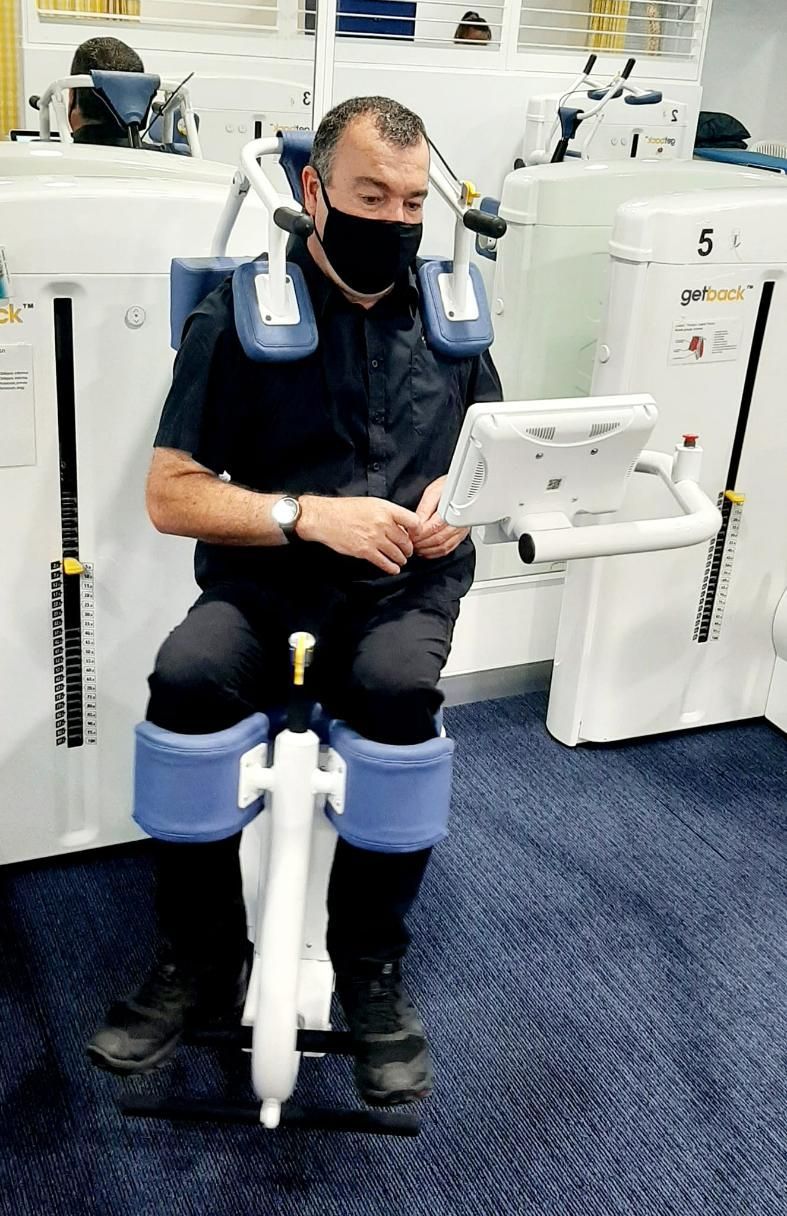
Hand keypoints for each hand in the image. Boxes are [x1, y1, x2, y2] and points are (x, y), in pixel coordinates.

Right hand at [297, 496, 420, 574]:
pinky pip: (384, 562)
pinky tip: (393, 568)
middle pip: (406, 540)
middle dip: (409, 548)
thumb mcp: (371, 503)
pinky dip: (391, 567)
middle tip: (408, 550)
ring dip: (401, 559)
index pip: (413, 520)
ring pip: (397, 553)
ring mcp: (375, 538)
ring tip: (402, 560)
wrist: (325, 518)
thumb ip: (387, 513)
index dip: (417, 530)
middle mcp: (383, 523)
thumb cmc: (344, 509)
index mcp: (385, 509)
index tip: (416, 535)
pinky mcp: (365, 551)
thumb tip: (401, 524)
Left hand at [413, 476, 469, 559]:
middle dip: (422, 543)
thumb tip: (417, 522)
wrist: (461, 486)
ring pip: (444, 546)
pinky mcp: (461, 535)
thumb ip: (424, 509)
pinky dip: (436, 553)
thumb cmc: (446, 486)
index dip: (420, 534)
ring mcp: (461, 529)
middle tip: (411, 543)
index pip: (434, 526)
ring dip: (428, 549)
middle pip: (439, 538)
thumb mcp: (432, 492)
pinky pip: (449, 548)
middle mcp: (459, 521)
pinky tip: (427, 551)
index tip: (410, 535)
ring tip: (417, 548)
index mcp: (451, 509)